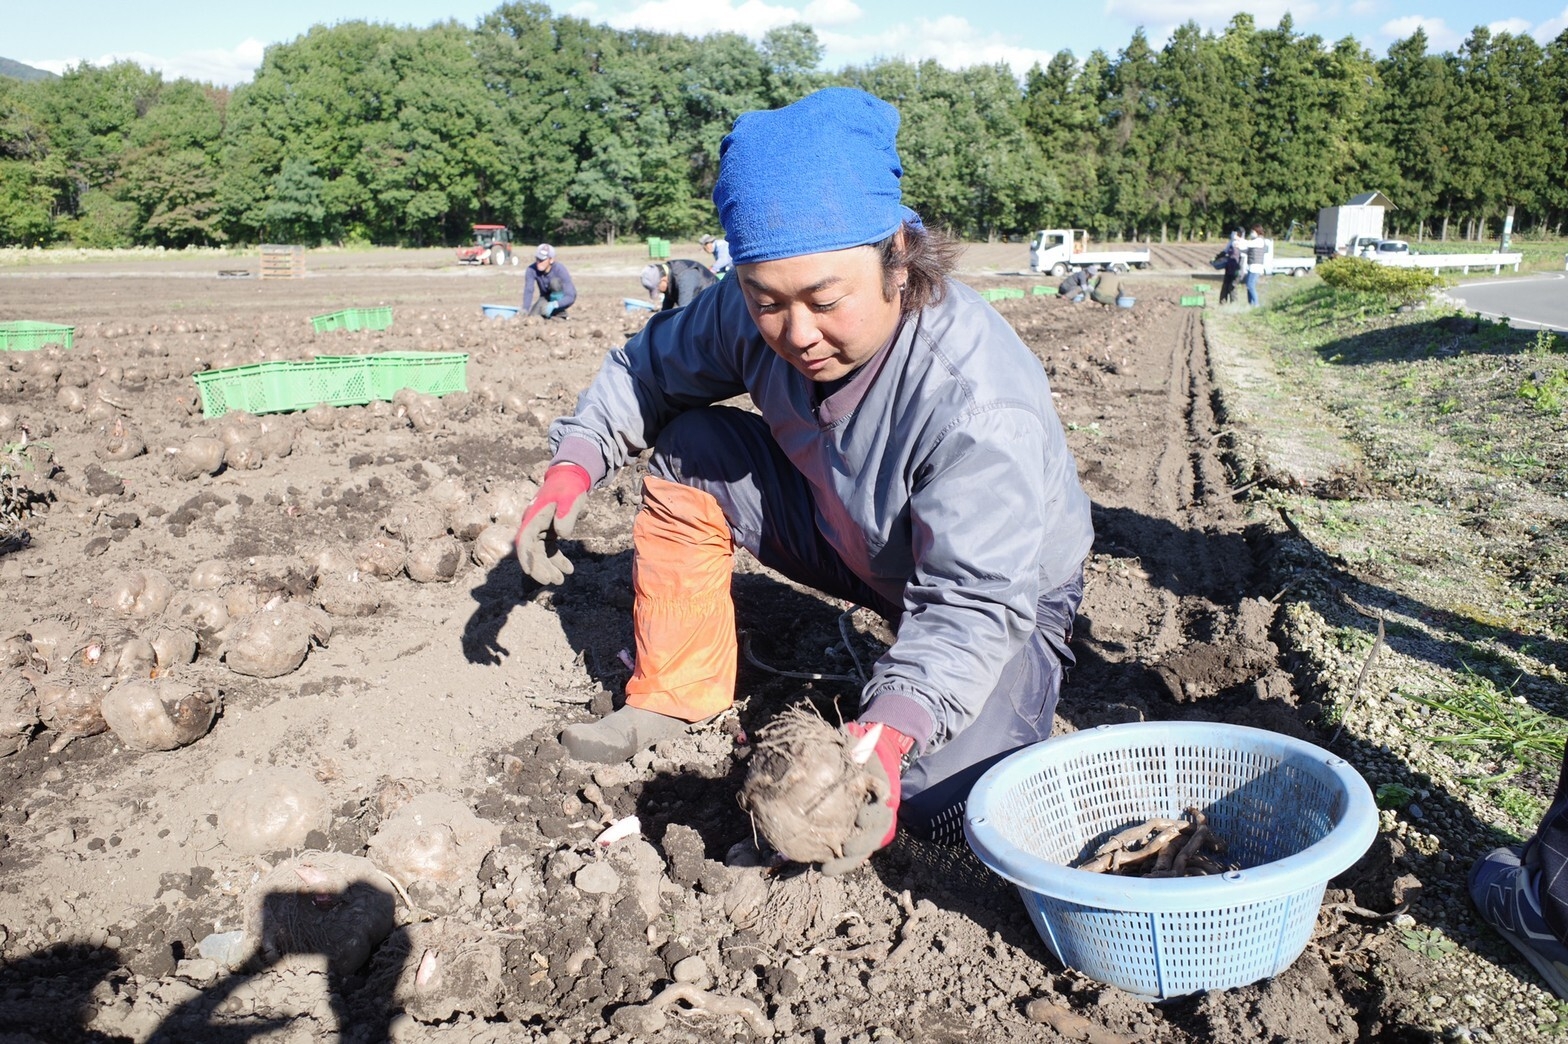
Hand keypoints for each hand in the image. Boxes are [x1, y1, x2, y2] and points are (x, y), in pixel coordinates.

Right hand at [514, 464, 590, 583]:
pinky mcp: (547, 532)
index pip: (524, 541)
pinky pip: (548, 550)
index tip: (531, 573)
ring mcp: (539, 529)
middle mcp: (532, 525)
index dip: (526, 558)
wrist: (570, 479)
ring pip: (539, 553)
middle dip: (540, 567)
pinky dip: (556, 560)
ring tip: (560, 580)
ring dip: (548, 566)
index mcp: (533, 517)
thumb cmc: (569, 488)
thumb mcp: (570, 499)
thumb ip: (566, 515)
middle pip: (531, 551)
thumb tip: (562, 534)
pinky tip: (568, 569)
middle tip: (553, 581)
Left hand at [820, 721, 913, 875]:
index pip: (880, 812)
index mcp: (879, 798)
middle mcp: (874, 817)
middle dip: (859, 846)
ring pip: (858, 851)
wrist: (863, 764)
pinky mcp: (847, 836)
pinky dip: (834, 862)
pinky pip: (843, 852)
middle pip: (871, 838)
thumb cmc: (861, 754)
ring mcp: (862, 830)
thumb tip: (845, 731)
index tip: (861, 817)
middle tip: (845, 848)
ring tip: (827, 870)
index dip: (872, 817)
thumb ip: (858, 744)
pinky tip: (818, 868)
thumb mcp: (862, 746)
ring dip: (844, 862)